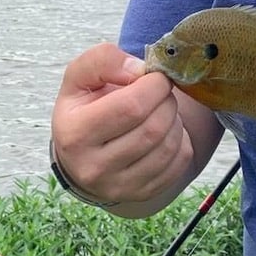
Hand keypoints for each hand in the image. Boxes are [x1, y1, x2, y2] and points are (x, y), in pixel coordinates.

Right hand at [50, 43, 195, 209]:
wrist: (80, 156)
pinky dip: (180, 141)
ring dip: (175, 120)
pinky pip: (178, 163)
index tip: (155, 77)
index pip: (130, 107)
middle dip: (166, 101)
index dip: (153, 86)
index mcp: (75, 134)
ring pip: (168, 147)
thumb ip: (103, 61)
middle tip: (161, 92)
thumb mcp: (79, 78)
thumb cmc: (82, 110)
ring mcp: (118, 187)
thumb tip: (138, 70)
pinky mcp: (141, 194)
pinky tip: (165, 131)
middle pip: (152, 128)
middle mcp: (94, 167)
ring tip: (162, 110)